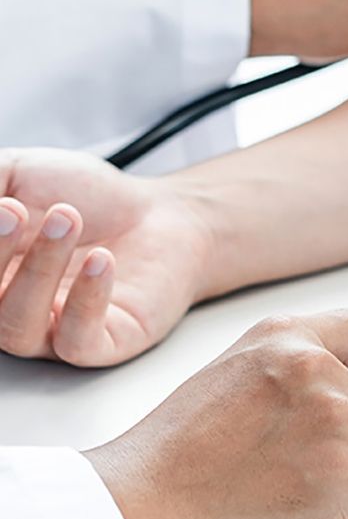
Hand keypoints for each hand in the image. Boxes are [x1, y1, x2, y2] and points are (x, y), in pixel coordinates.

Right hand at [0, 149, 208, 365]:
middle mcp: (10, 307)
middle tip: (16, 210)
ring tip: (68, 220)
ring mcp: (53, 331)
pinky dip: (85, 302)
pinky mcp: (103, 344)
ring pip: (19, 325)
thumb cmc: (87, 198)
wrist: (162, 213)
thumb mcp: (18, 174)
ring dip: (39, 269)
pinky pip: (78, 341)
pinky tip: (101, 260)